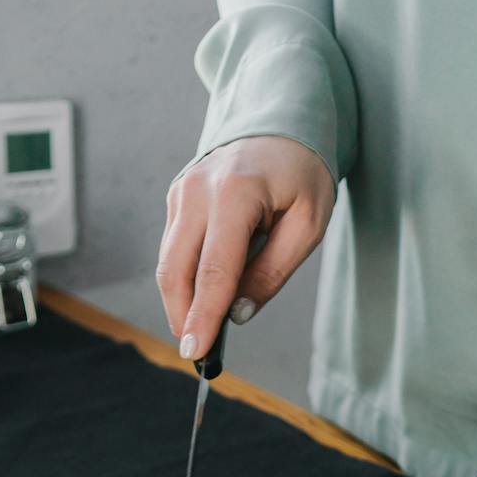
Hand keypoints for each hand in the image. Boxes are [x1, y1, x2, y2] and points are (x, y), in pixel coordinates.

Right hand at [157, 136, 334, 359]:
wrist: (281, 124)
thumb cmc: (301, 173)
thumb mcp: (308, 224)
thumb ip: (273, 271)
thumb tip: (238, 313)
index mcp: (234, 194)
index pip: (213, 270)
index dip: (203, 316)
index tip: (196, 352)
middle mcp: (197, 191)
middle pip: (176, 270)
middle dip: (183, 316)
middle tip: (197, 351)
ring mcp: (181, 192)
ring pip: (168, 262)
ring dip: (180, 301)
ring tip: (201, 329)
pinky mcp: (176, 198)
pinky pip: (173, 247)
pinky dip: (184, 277)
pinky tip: (203, 296)